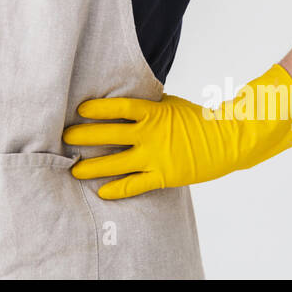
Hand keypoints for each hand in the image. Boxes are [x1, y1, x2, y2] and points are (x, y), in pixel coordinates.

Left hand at [61, 63, 291, 198]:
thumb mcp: (170, 105)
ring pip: (116, 163)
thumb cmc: (197, 120)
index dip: (98, 109)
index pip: (119, 107)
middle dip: (85, 136)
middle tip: (65, 137)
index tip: (80, 110)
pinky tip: (101, 192)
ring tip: (74, 169)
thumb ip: (147, 104)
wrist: (226, 142)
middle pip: (110, 134)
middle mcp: (150, 134)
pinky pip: (135, 185)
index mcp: (152, 112)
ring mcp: (155, 156)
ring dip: (93, 166)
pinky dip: (117, 189)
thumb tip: (123, 99)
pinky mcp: (163, 176)